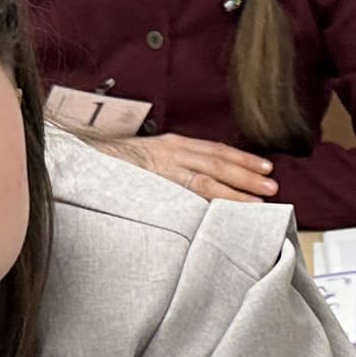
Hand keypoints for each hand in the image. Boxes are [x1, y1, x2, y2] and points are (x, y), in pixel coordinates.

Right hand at [116, 132, 280, 201]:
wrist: (83, 162)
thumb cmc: (117, 165)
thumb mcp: (150, 157)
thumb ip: (175, 166)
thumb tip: (202, 181)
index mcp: (173, 144)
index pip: (215, 150)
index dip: (241, 159)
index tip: (264, 167)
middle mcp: (171, 153)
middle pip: (217, 163)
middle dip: (246, 173)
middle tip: (272, 185)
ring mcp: (161, 170)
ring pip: (206, 180)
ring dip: (235, 191)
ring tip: (258, 201)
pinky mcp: (152, 186)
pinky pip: (185, 196)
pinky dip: (208, 203)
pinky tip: (225, 211)